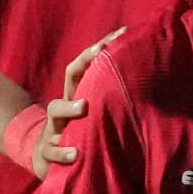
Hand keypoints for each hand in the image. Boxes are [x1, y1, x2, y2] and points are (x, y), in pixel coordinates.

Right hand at [4, 28, 122, 180]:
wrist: (45, 159)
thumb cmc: (79, 134)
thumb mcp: (92, 118)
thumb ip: (111, 102)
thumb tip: (147, 83)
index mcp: (75, 98)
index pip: (82, 68)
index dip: (97, 50)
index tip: (120, 34)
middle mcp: (63, 108)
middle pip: (71, 77)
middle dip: (83, 64)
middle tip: (101, 52)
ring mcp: (53, 128)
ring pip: (55, 111)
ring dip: (68, 107)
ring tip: (82, 107)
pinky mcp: (47, 152)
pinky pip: (52, 151)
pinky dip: (63, 152)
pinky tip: (75, 154)